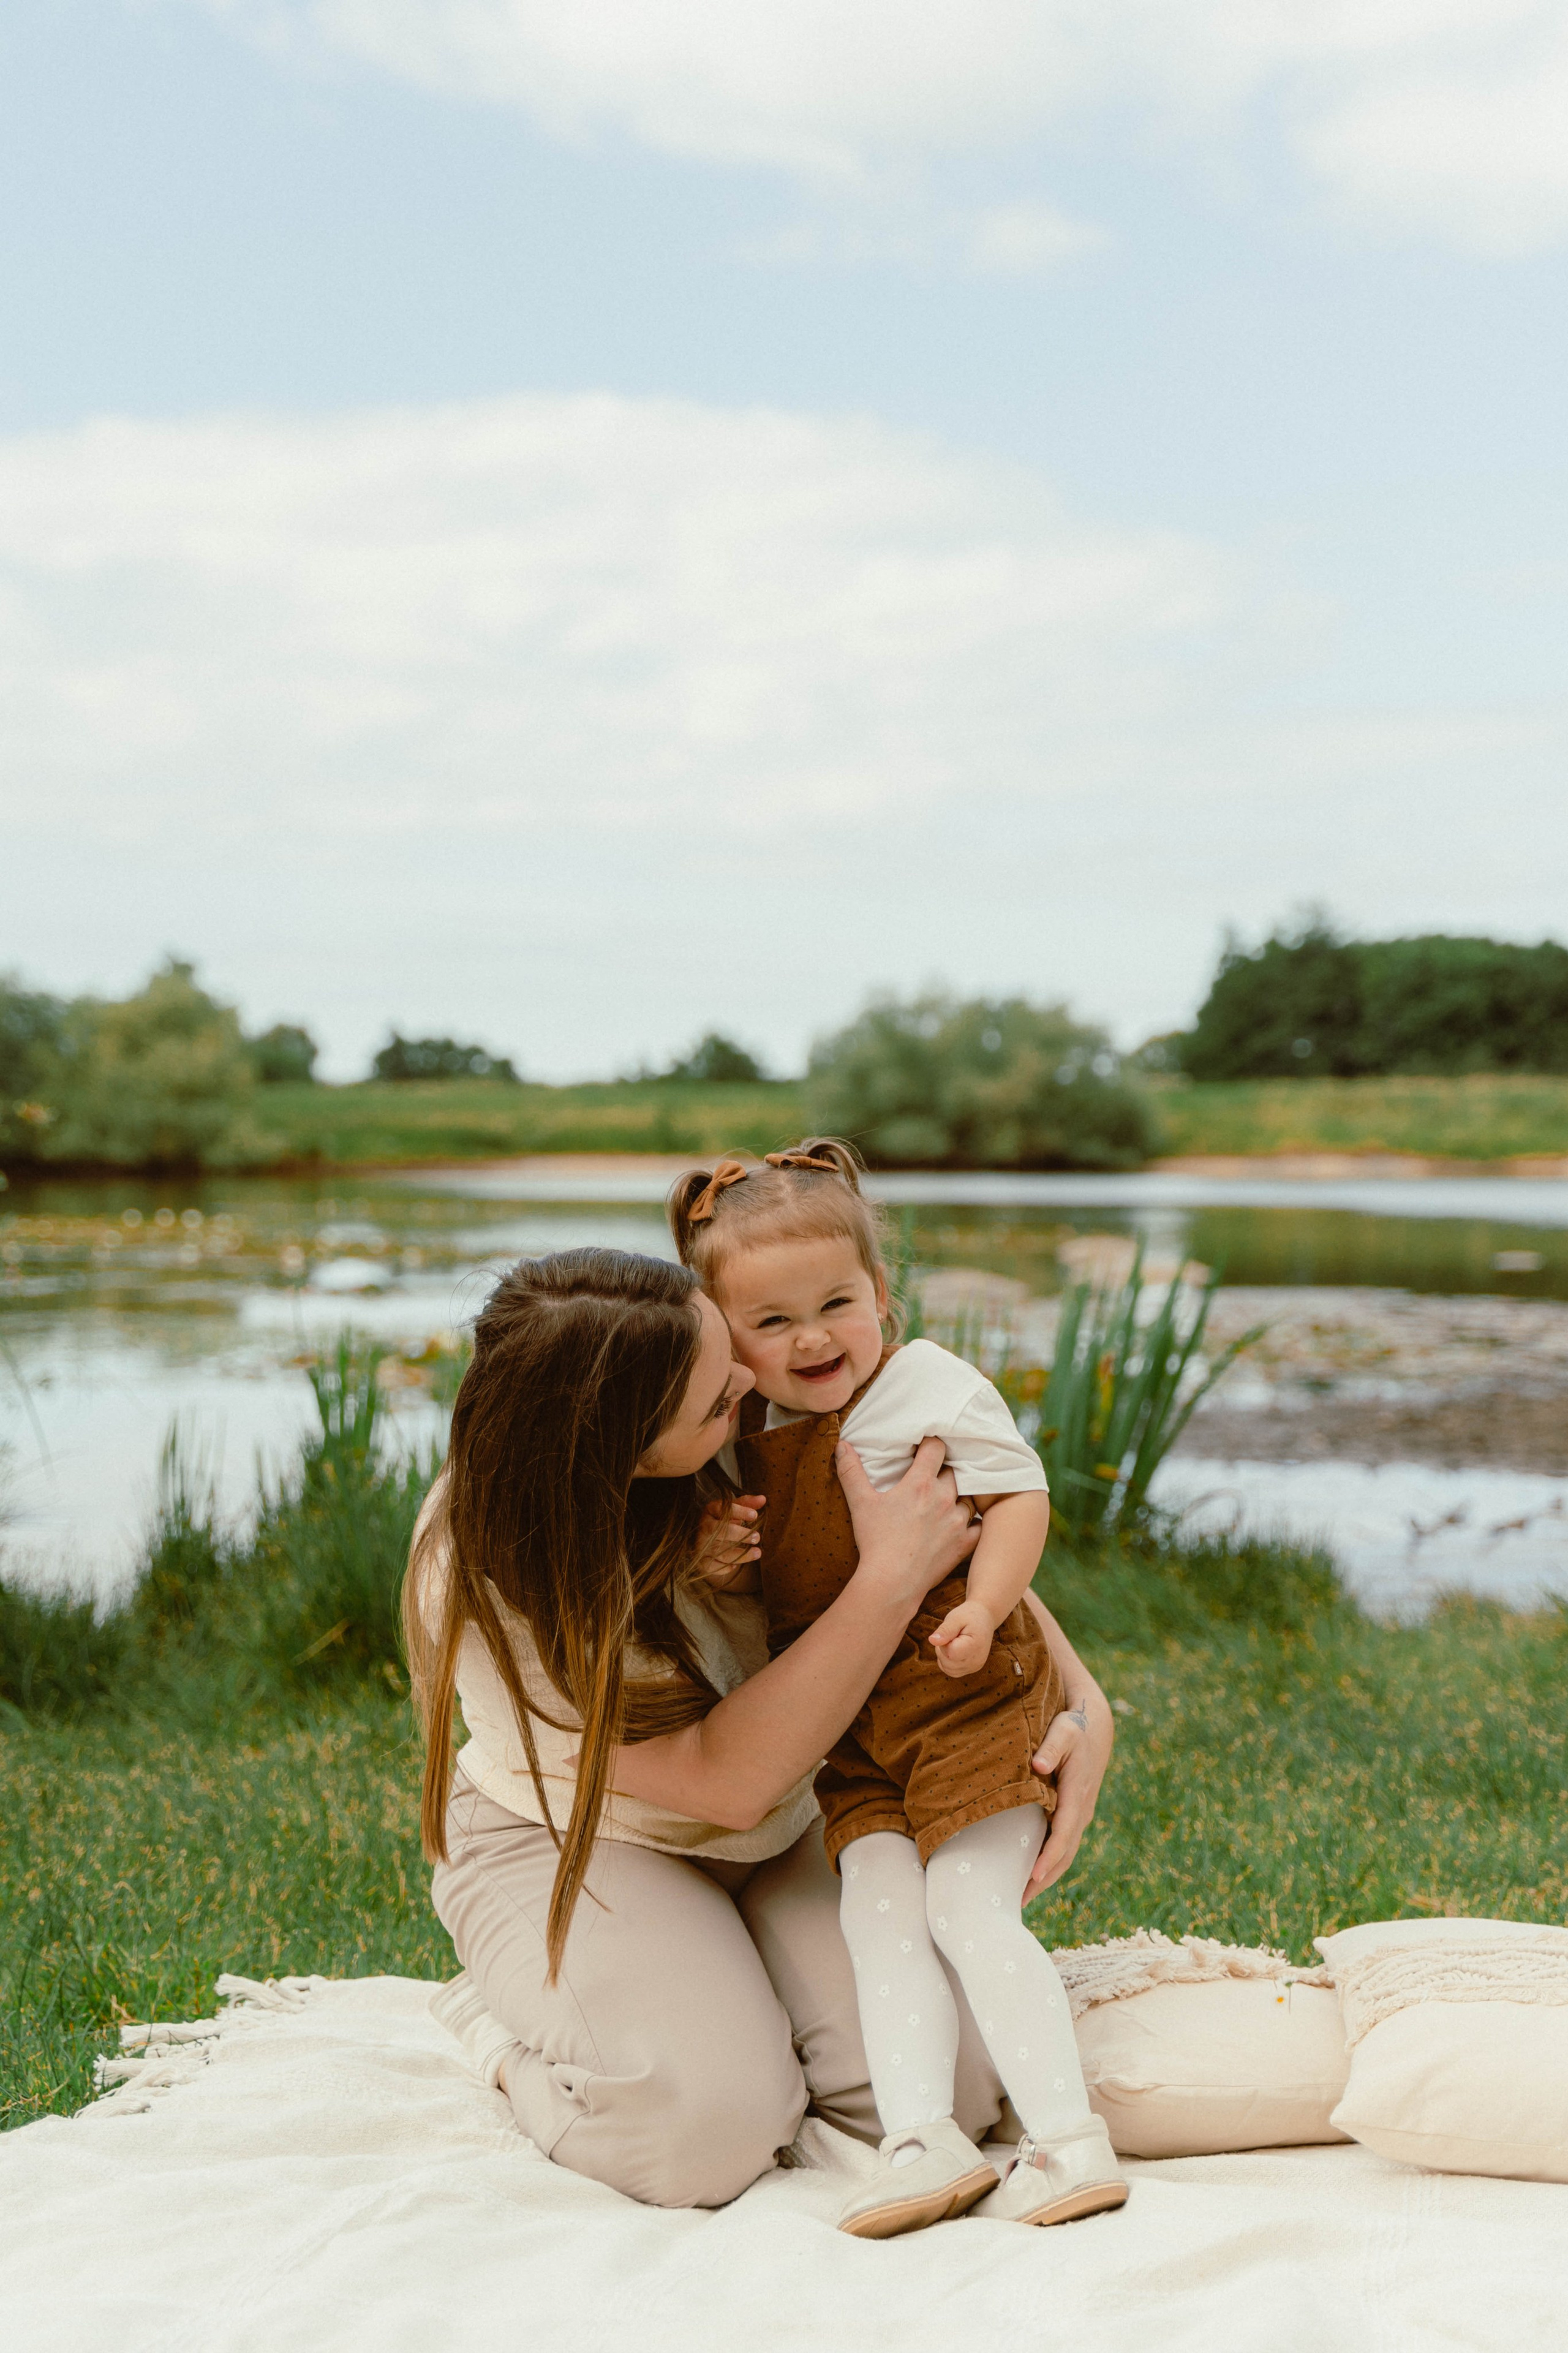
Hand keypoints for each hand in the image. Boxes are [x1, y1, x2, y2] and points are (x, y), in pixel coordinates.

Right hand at [693, 1494, 763, 1589]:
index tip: (755, 1515)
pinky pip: (712, 1566)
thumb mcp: (732, 1510)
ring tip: (758, 1553)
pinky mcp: (701, 1560)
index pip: (723, 1509)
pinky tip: (736, 1565)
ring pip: (719, 1551)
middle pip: (720, 1530)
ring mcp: (701, 1544)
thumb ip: (747, 1504)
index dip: (739, 1511)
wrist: (704, 1539)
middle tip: (757, 1537)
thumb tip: (763, 1499)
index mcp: (710, 1511)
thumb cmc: (722, 1521)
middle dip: (740, 1534)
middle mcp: (704, 1527)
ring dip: (740, 1554)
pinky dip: (724, 1567)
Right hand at [835, 1436, 978, 1613]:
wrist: (892, 1581)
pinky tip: (962, 1525)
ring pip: (968, 1498)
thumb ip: (851, 1471)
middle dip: (943, 1472)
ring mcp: (957, 1521)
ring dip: (958, 1498)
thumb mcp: (860, 1503)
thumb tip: (841, 1444)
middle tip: (932, 1479)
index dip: (931, 1445)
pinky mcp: (964, 1543)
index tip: (925, 1449)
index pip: (936, 1448)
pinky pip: (979, 1525)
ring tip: (945, 1503)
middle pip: (953, 1472)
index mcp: (920, 1483)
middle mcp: (943, 1497)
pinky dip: (973, 1523)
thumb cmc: (875, 1541)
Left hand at [927, 1598, 994, 1677]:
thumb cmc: (969, 1615)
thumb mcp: (956, 1618)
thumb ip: (945, 1630)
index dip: (945, 1642)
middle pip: (947, 1663)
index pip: (950, 1653)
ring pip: (948, 1669)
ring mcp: (975, 1667)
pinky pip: (952, 1671)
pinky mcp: (971, 1669)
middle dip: (943, 1648)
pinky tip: (954, 1648)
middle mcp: (977, 1661)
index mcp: (975, 1646)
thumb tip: (932, 1640)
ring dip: (944, 1655)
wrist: (984, 1617)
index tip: (952, 1631)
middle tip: (953, 1634)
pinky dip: (948, 1661)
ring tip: (954, 1640)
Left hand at [1022, 1692, 1112, 1901]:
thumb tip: (1039, 1765)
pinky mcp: (1074, 1815)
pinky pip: (1062, 1845)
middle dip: (1043, 1880)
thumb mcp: (1063, 1730)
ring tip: (1020, 1899)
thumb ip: (1051, 1746)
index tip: (1033, 1876)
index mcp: (1076, 1794)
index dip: (1049, 1856)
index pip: (1063, 1833)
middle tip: (1018, 1902)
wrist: (1095, 1727)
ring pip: (1065, 1854)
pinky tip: (1030, 1875)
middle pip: (1064, 1854)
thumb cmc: (1072, 1726)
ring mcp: (1079, 1816)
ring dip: (1045, 1877)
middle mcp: (1080, 1810)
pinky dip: (1049, 1864)